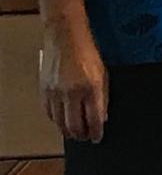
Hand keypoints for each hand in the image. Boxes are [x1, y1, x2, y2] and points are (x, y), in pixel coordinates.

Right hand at [41, 19, 108, 142]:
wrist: (66, 36)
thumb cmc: (87, 51)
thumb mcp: (103, 73)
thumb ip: (103, 97)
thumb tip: (102, 117)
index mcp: (91, 87)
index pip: (94, 119)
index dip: (96, 132)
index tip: (97, 138)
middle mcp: (72, 92)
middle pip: (75, 126)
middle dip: (81, 135)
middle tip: (85, 138)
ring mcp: (56, 92)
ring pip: (60, 123)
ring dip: (68, 131)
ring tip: (74, 132)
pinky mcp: (44, 90)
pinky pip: (49, 113)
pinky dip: (56, 120)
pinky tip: (62, 120)